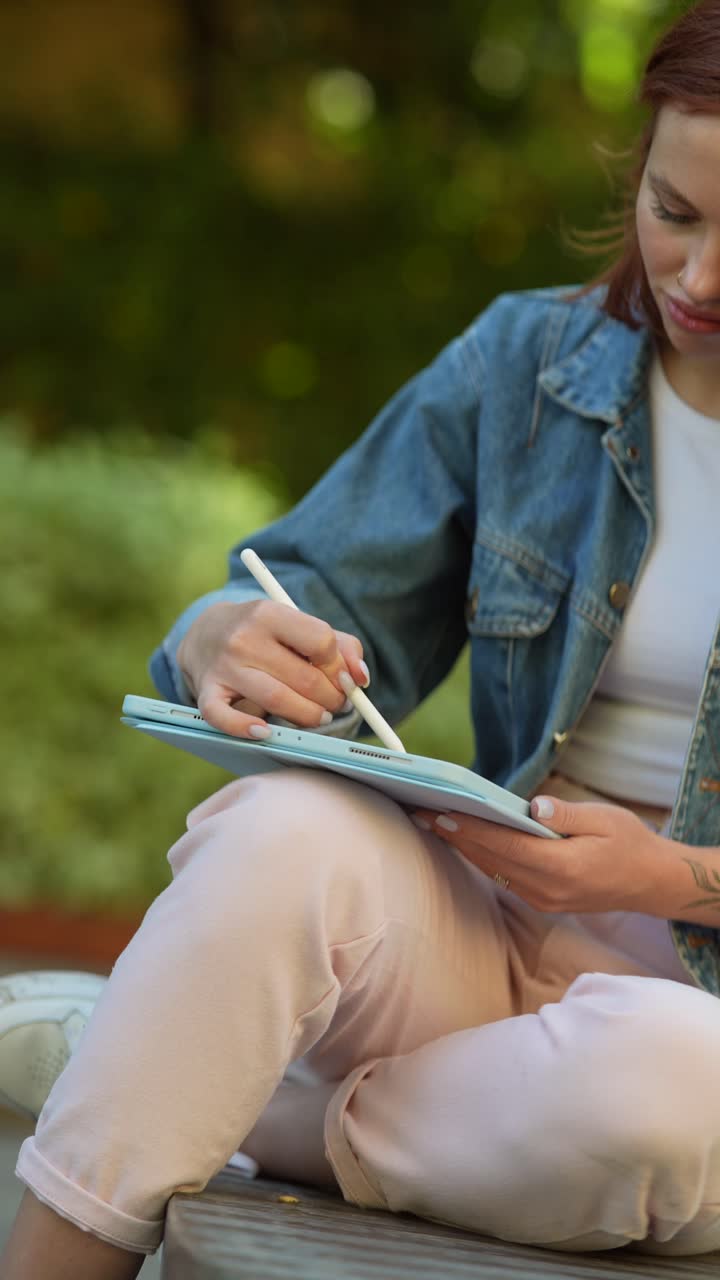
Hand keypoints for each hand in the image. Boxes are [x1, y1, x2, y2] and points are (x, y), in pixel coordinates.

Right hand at [176, 600, 368, 737]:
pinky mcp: (207, 691)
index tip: (341, 678)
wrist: (206, 634)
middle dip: (331, 698)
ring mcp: (224, 666)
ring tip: (318, 718)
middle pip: (305, 678)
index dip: (339, 667)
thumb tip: (361, 678)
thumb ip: (341, 646)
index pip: (321, 642)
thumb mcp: (298, 625)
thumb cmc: (265, 634)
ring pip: (276, 700)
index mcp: (269, 613)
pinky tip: (265, 732)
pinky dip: (244, 729)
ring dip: (307, 716)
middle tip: (336, 704)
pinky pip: (223, 717)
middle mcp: (244, 638)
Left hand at [412, 795, 672, 914]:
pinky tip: (463, 837)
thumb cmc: (629, 843)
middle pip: (490, 859)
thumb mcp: (605, 819)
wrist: (651, 882)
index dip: (469, 829)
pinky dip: (481, 856)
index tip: (440, 812)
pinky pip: (502, 876)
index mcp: (562, 867)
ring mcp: (542, 899)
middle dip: (454, 835)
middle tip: (419, 811)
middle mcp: (546, 889)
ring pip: (491, 869)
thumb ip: (567, 813)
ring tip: (431, 821)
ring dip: (462, 846)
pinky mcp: (541, 900)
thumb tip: (533, 806)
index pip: (504, 845)